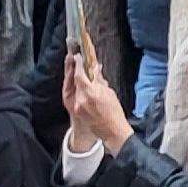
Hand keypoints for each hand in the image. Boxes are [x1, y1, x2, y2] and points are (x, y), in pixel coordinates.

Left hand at [64, 34, 133, 151]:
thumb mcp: (109, 93)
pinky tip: (80, 82)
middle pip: (75, 80)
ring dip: (76, 77)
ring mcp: (77, 105)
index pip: (81, 75)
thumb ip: (99, 80)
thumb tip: (95, 68)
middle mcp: (82, 99)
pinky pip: (75, 94)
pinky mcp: (76, 110)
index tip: (78, 55)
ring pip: (74, 87)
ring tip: (76, 67)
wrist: (111, 130)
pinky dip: (77, 87)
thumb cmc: (114, 112)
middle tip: (74, 57)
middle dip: (75, 68)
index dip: (78, 64)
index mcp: (91, 93)